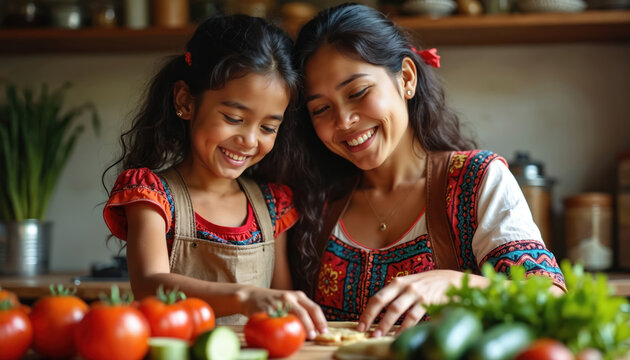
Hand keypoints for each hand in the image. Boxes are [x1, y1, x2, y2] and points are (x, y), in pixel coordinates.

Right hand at [237, 286, 327, 339]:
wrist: (252, 295)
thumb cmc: (274, 302)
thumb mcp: (289, 302)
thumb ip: (300, 311)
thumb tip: (313, 329)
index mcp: (298, 296)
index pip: (314, 308)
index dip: (321, 320)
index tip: (324, 331)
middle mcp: (289, 297)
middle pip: (305, 311)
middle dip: (312, 324)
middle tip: (314, 335)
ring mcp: (278, 302)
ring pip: (292, 315)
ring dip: (300, 327)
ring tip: (304, 336)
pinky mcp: (267, 309)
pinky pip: (276, 320)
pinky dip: (282, 328)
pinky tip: (284, 335)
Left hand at [357, 270, 487, 336]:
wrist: (453, 280)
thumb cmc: (429, 285)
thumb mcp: (411, 285)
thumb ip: (397, 295)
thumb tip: (381, 314)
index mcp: (398, 282)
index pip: (377, 297)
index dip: (367, 312)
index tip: (360, 325)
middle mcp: (405, 286)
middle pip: (382, 302)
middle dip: (371, 318)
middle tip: (366, 332)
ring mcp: (417, 293)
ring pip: (396, 310)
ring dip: (386, 325)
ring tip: (378, 336)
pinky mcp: (428, 301)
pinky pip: (413, 317)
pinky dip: (405, 328)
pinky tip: (400, 336)